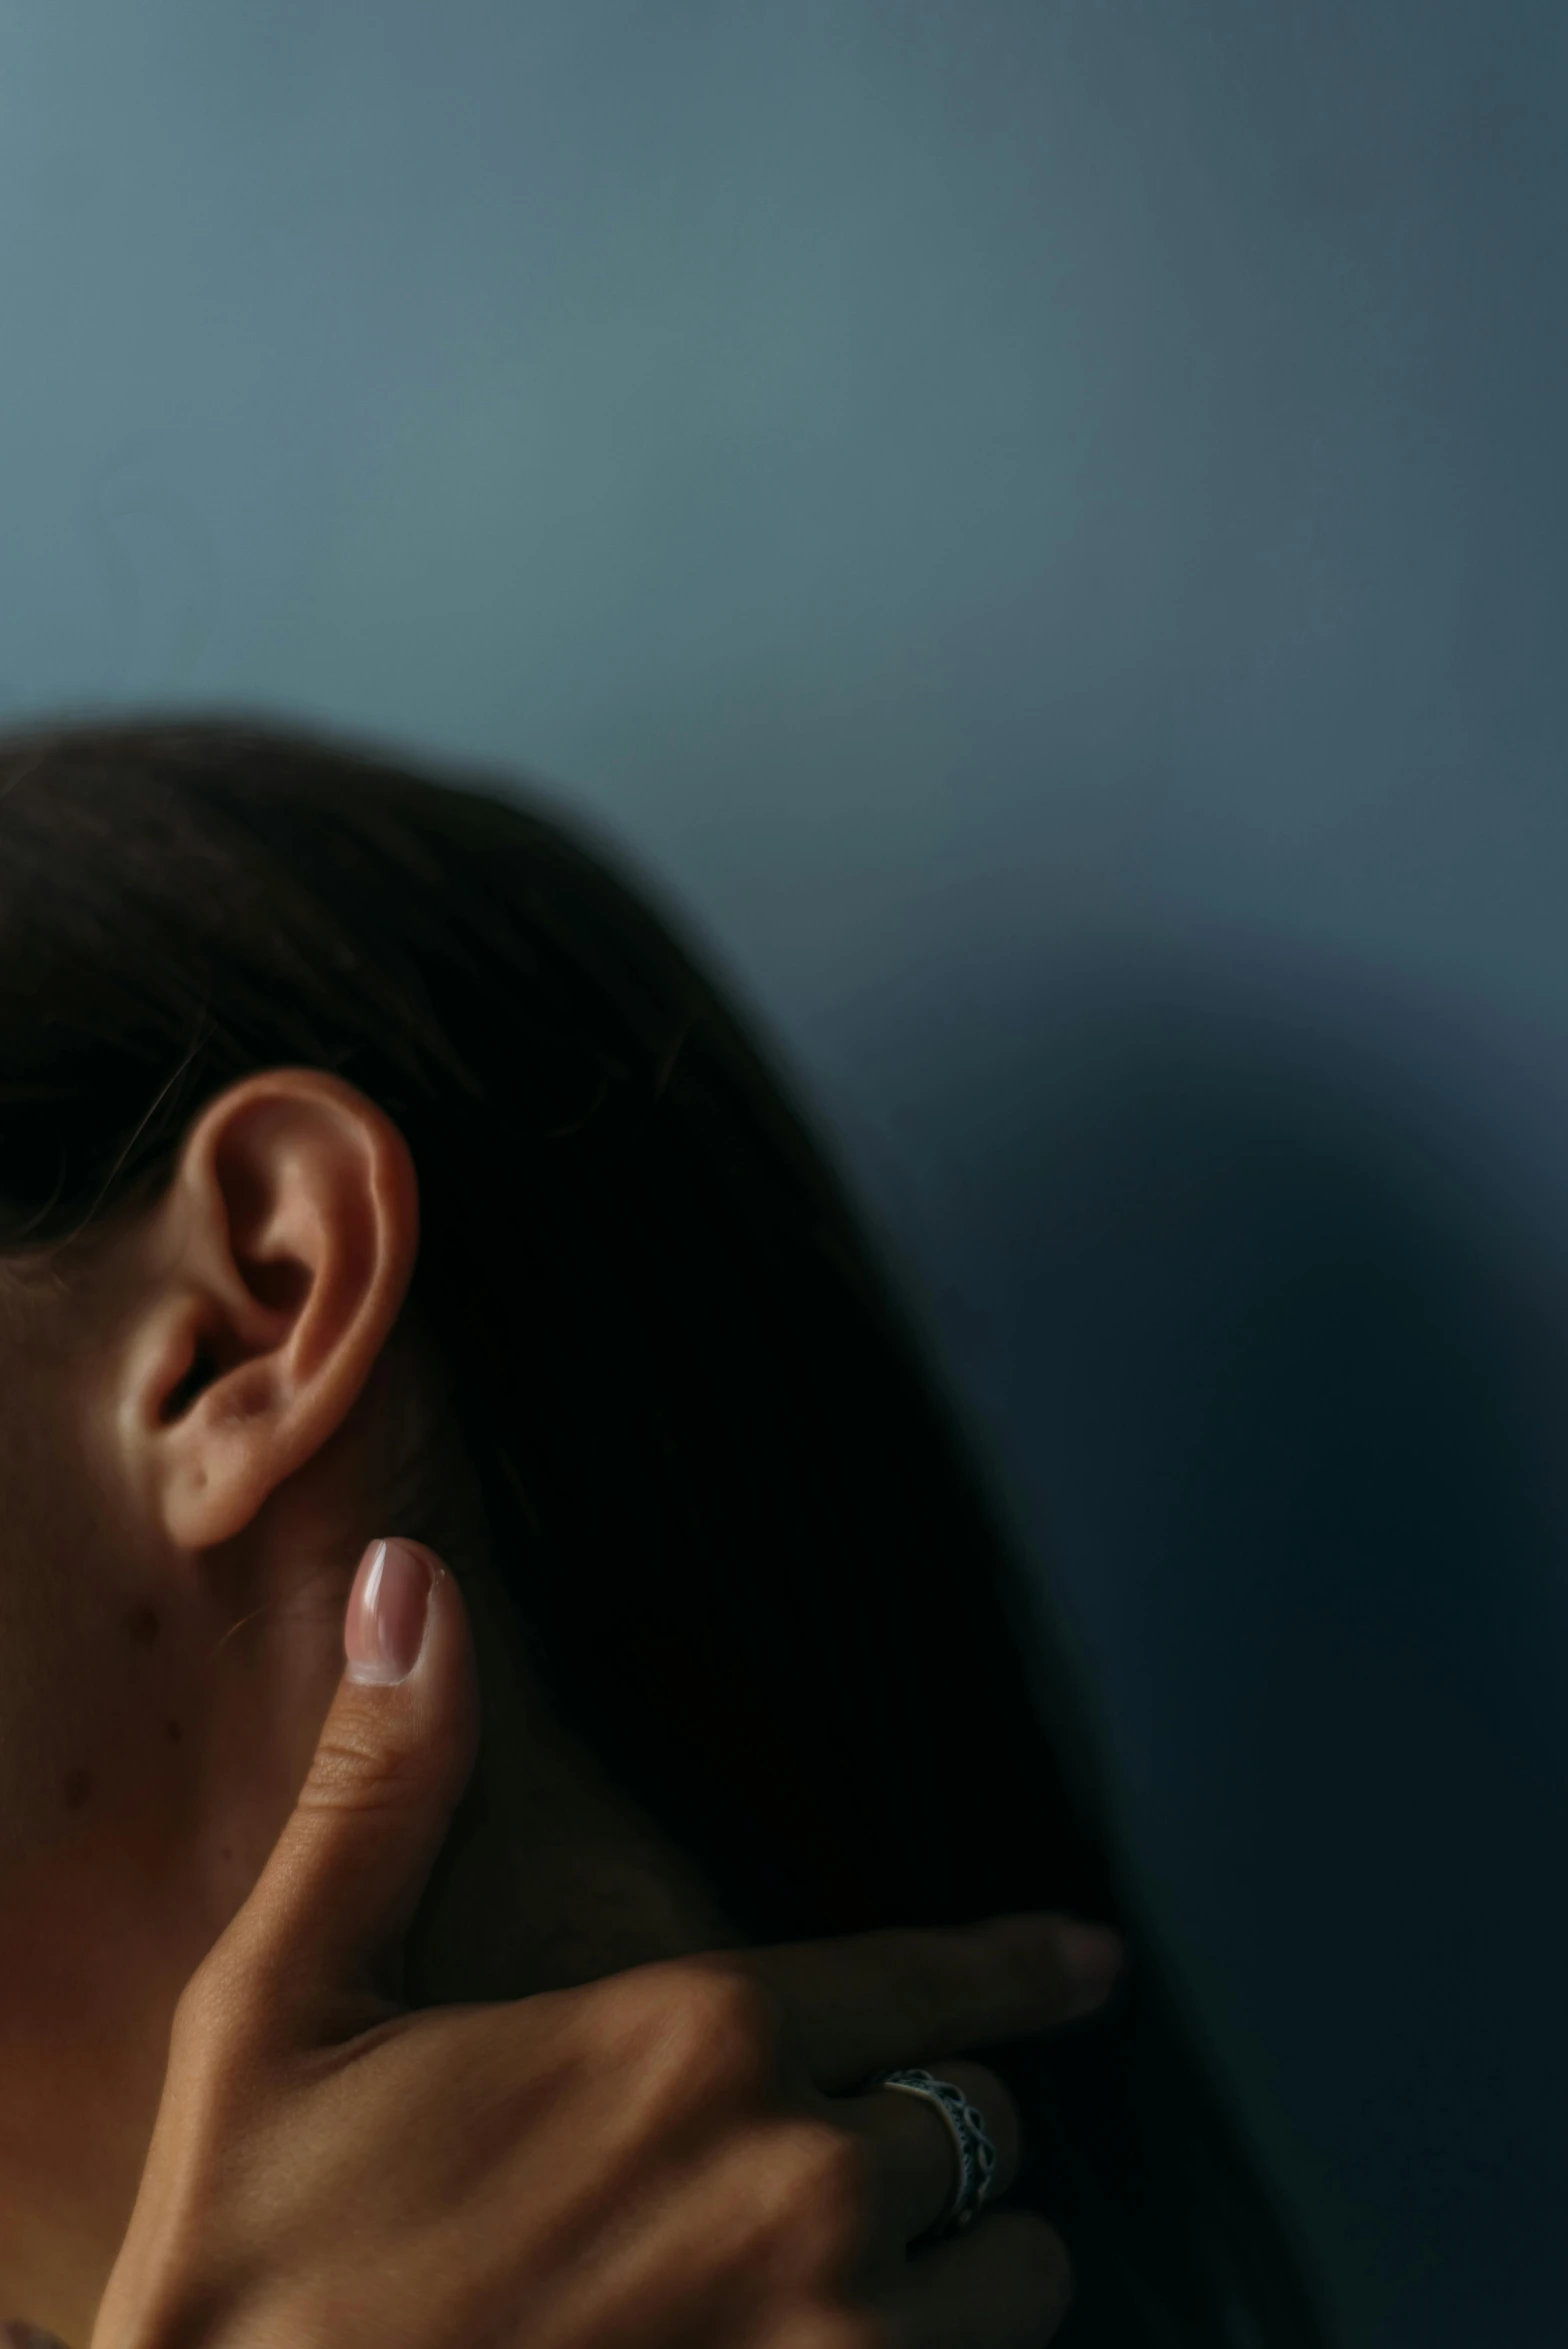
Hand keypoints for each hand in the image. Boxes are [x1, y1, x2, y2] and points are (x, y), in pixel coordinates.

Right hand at [90, 1539, 1122, 2348]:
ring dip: (962, 2273)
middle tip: (829, 2167)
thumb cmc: (255, 2268)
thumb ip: (386, 1790)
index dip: (1024, 1970)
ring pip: (1019, 2278)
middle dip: (926, 2133)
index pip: (934, 1978)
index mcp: (692, 2043)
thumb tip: (414, 1579)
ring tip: (855, 2289)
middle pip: (980, 2126)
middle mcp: (803, 2189)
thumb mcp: (283, 2005)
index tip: (1090, 1965)